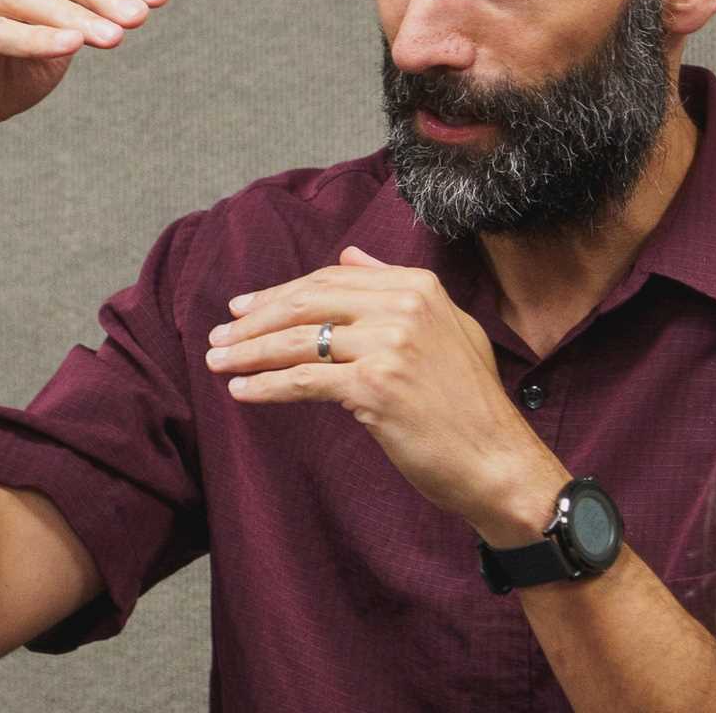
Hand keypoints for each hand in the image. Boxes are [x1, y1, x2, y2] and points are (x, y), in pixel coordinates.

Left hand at [204, 246, 571, 544]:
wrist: (496, 460)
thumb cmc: (468, 404)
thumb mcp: (446, 329)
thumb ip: (395, 287)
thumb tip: (349, 256)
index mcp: (417, 287)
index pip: (329, 280)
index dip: (280, 293)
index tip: (245, 309)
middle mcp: (403, 307)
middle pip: (306, 303)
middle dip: (255, 320)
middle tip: (219, 337)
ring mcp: (388, 345)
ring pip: (297, 341)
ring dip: (249, 352)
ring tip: (218, 363)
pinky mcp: (374, 387)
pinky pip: (302, 381)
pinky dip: (265, 387)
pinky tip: (243, 392)